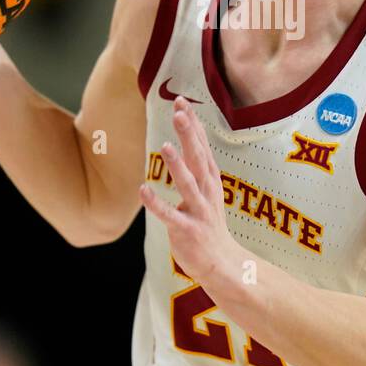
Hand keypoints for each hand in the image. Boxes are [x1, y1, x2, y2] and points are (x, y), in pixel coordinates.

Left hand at [139, 96, 242, 285]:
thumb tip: (191, 135)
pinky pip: (170, 216)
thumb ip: (198, 165)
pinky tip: (142, 190)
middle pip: (198, 158)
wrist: (222, 263)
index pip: (202, 146)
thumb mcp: (208, 190)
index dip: (193, 124)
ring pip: (188, 184)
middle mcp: (207, 192)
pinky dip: (157, 203)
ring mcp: (198, 211)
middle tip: (180, 111)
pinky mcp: (187, 230)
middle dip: (189, 134)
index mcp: (210, 180)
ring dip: (177, 166)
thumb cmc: (209, 224)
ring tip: (165, 147)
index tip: (182, 102)